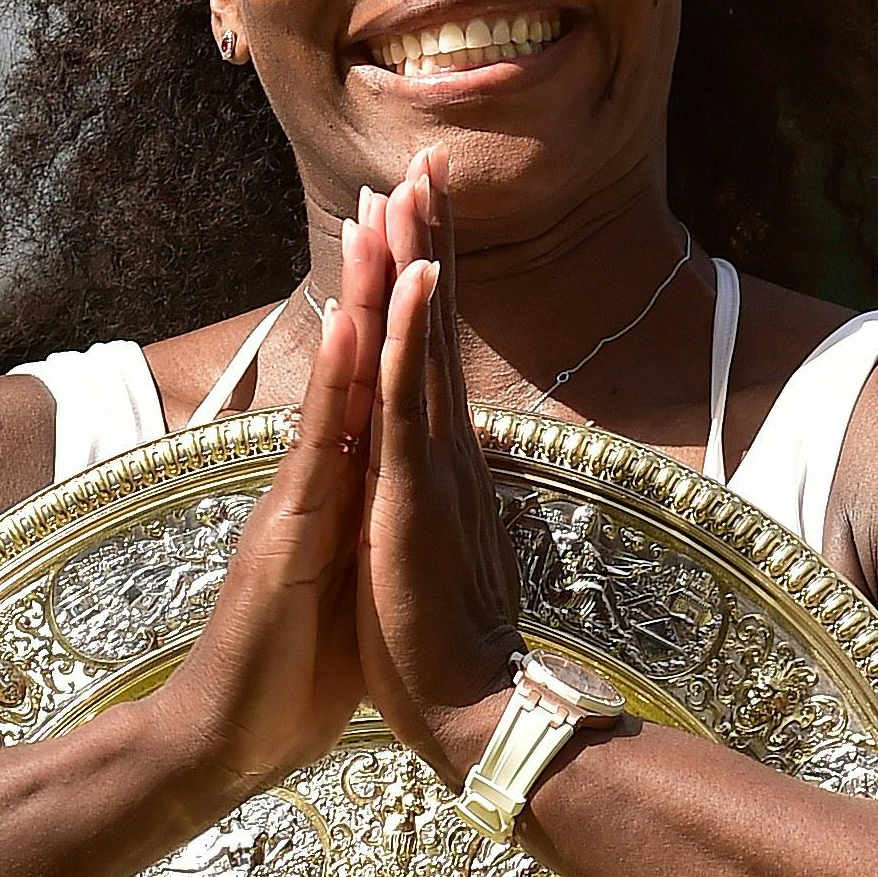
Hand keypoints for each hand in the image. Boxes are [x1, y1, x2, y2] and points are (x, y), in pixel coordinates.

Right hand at [147, 211, 387, 798]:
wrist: (230, 740)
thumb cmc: (292, 672)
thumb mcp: (350, 583)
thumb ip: (367, 532)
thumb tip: (399, 504)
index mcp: (339, 491)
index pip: (374, 383)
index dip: (398, 312)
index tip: (422, 236)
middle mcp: (313, 479)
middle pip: (352, 359)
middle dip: (376, 271)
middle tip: (399, 184)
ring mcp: (294, 500)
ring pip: (334, 384)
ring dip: (356, 301)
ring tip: (377, 222)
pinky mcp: (286, 534)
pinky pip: (317, 447)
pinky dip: (336, 384)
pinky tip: (352, 327)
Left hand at [357, 147, 525, 785]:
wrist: (466, 718)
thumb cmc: (441, 656)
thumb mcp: (431, 561)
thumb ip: (441, 512)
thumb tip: (451, 486)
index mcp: (443, 470)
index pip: (433, 358)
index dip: (432, 283)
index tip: (425, 213)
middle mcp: (448, 455)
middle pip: (437, 328)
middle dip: (433, 240)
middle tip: (431, 159)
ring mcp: (435, 471)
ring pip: (425, 346)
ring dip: (423, 261)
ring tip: (420, 184)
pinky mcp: (415, 498)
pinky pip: (411, 402)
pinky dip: (414, 336)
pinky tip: (416, 277)